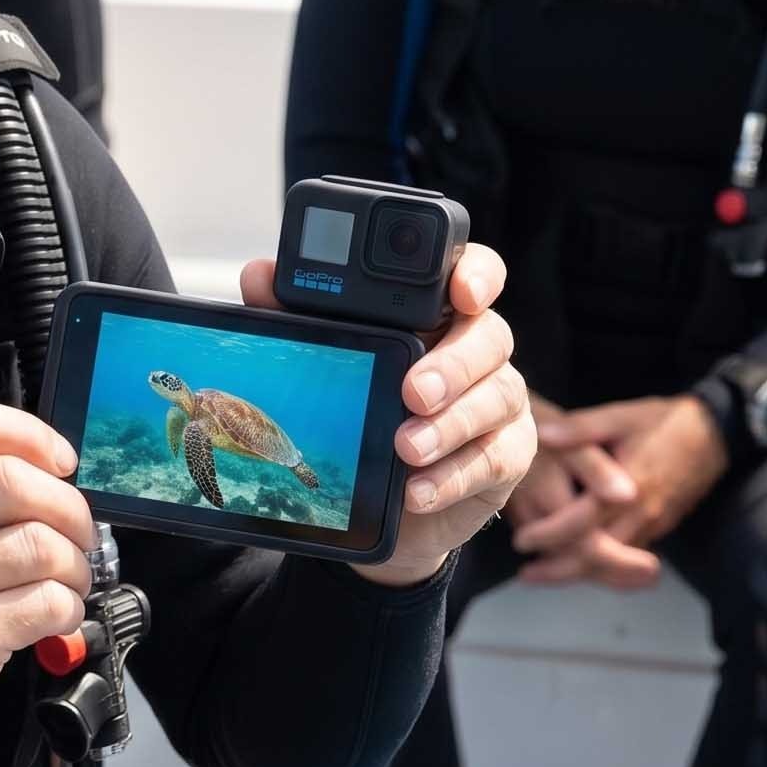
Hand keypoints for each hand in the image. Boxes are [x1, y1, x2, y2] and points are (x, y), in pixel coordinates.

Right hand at [0, 398, 92, 766]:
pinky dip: (67, 605)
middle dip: (67, 505)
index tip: (58, 459)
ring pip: (41, 542)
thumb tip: (40, 471)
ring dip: (73, 561)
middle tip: (74, 529)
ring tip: (63, 577)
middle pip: (14, 480)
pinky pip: (47, 601)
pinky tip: (51, 612)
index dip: (28, 433)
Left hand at [237, 243, 532, 586]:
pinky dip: (453, 475)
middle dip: (454, 365)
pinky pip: (494, 457)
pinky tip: (417, 489)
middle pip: (491, 336)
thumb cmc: (359, 406)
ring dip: (450, 425)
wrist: (381, 493)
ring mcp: (498, 398)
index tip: (463, 292)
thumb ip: (296, 314)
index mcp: (437, 312)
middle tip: (413, 393)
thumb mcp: (325, 358)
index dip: (477, 275)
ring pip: (499, 396)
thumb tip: (259, 275)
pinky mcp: (507, 451)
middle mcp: (477, 348)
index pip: (473, 273)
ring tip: (406, 448)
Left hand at [516, 395, 728, 585]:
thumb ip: (580, 428)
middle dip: (561, 569)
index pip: (584, 522)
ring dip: (580, 572)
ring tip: (542, 575)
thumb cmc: (662, 422)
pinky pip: (629, 555)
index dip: (551, 534)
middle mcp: (644, 513)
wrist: (716, 432)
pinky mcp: (661, 526)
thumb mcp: (618, 417)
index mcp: (630, 486)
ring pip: (615, 562)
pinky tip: (577, 564)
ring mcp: (656, 523)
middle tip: (526, 576)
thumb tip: (542, 434)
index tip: (521, 540)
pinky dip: (603, 566)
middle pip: (599, 554)